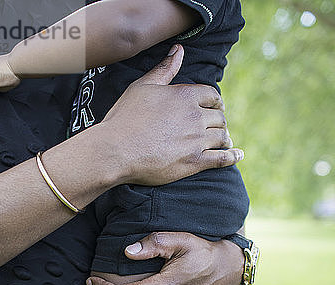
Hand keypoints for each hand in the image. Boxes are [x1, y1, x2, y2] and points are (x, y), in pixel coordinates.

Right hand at [99, 44, 243, 186]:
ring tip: (224, 140)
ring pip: (221, 137)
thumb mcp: (143, 87)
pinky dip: (233, 156)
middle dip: (219, 121)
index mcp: (185, 96)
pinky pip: (222, 159)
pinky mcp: (195, 162)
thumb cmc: (125, 118)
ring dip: (224, 138)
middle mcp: (195, 116)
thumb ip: (164, 69)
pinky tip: (238, 154)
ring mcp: (196, 141)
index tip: (216, 106)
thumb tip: (179, 50)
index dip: (215, 101)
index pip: (211, 95)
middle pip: (219, 117)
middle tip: (218, 126)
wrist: (117, 150)